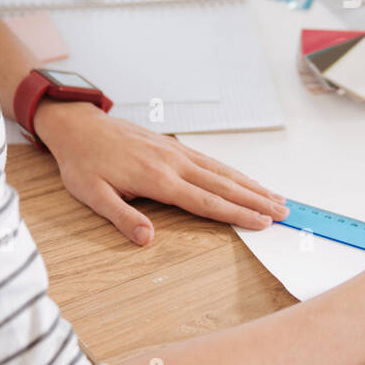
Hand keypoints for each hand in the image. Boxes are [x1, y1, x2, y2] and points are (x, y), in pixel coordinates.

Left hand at [35, 101, 287, 244]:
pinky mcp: (174, 147)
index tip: (262, 222)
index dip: (236, 214)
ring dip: (251, 185)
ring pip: (222, 171)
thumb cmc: (82, 162)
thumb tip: (146, 239)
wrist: (79, 125)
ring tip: (276, 197)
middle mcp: (173, 163)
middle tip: (285, 211)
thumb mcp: (92, 195)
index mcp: (157, 179)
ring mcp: (176, 152)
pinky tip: (244, 180)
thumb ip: (121, 217)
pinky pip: (211, 161)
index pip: (205, 202)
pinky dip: (233, 173)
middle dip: (256, 200)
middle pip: (224, 185)